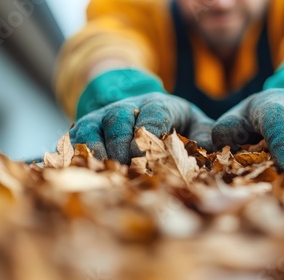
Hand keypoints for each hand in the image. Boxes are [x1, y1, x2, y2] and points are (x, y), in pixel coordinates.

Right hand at [70, 92, 213, 163]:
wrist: (143, 110)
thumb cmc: (178, 125)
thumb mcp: (197, 125)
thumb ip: (206, 136)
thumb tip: (210, 150)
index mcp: (159, 104)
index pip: (155, 112)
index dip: (152, 129)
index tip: (153, 152)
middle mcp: (128, 106)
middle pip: (120, 117)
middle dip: (123, 143)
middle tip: (130, 167)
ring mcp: (103, 117)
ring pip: (92, 127)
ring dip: (97, 150)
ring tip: (106, 172)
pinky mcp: (85, 130)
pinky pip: (73, 139)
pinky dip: (75, 155)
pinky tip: (83, 173)